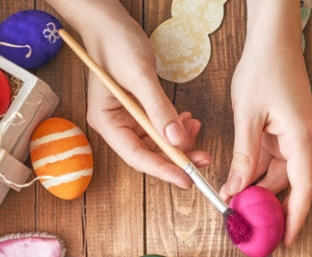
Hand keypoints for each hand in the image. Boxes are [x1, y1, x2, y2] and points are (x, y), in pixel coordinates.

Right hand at [75, 2, 209, 187]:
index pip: (136, 156)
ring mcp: (127, 119)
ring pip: (158, 142)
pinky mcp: (139, 111)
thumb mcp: (139, 75)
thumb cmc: (116, 44)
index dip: (163, 169)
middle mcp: (115, 125)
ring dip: (180, 141)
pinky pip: (160, 128)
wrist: (109, 22)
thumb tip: (176, 139)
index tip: (186, 178)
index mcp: (106, 121)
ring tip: (197, 129)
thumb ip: (158, 108)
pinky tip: (189, 120)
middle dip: (178, 157)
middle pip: (149, 153)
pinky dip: (176, 127)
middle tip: (204, 158)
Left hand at [221, 24, 311, 245]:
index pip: (303, 188)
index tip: (287, 240)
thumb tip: (238, 189)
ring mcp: (294, 136)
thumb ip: (245, 155)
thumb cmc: (264, 69)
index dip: (296, 217)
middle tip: (251, 227)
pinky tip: (238, 183)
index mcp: (302, 139)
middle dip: (271, 207)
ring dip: (259, 189)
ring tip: (236, 206)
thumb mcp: (248, 115)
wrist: (272, 39)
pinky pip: (272, 159)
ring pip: (279, 174)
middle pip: (291, 185)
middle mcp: (303, 140)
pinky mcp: (284, 130)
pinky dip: (257, 172)